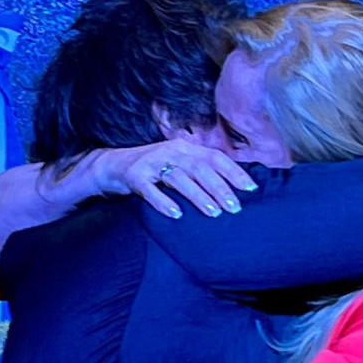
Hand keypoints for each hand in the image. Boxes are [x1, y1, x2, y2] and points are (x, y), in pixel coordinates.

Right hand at [91, 138, 257, 218]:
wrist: (110, 166)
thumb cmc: (151, 169)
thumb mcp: (176, 164)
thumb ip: (199, 171)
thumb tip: (231, 187)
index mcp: (184, 148)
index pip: (215, 157)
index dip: (234, 172)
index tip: (252, 189)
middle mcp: (169, 151)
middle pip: (200, 168)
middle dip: (220, 188)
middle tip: (235, 207)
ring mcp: (150, 162)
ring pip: (179, 178)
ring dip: (198, 196)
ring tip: (214, 212)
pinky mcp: (133, 176)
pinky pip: (150, 190)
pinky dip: (164, 202)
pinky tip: (176, 214)